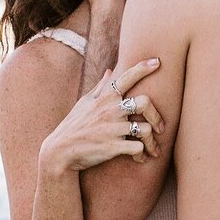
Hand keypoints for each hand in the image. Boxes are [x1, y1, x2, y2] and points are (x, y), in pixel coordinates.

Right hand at [42, 60, 164, 173]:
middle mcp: (110, 110)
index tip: (157, 61)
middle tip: (159, 127)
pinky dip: (142, 154)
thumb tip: (110, 70)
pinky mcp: (113, 146)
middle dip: (157, 115)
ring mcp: (112, 128)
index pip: (127, 77)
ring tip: (151, 149)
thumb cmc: (73, 126)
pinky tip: (139, 158)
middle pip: (145, 102)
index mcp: (105, 98)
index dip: (143, 68)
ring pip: (146, 129)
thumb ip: (100, 87)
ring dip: (152, 141)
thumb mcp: (84, 103)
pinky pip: (138, 148)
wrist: (60, 152)